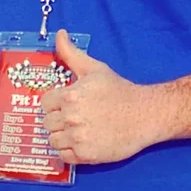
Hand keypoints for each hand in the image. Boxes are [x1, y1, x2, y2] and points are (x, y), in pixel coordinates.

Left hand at [43, 31, 170, 164]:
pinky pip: (63, 156)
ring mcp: (78, 137)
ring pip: (52, 141)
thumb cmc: (119, 90)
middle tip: (76, 118)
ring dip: (62, 137)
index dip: (55, 104)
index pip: (44, 103)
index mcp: (69, 96)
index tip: (67, 105)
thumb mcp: (95, 68)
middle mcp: (71, 118)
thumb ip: (71, 53)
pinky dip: (70, 152)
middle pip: (46, 123)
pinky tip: (83, 142)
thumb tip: (59, 34)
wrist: (146, 114)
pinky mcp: (86, 155)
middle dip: (58, 120)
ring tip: (79, 130)